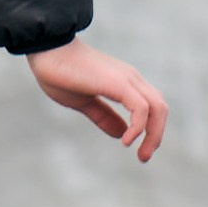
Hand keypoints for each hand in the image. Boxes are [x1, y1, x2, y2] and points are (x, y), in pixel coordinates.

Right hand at [25, 40, 167, 161]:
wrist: (47, 50)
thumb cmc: (60, 72)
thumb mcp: (83, 101)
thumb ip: (103, 116)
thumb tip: (121, 134)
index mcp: (124, 82)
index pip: (152, 105)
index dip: (151, 128)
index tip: (139, 149)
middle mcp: (131, 79)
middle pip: (160, 108)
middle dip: (156, 135)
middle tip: (143, 157)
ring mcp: (127, 79)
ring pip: (157, 108)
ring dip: (154, 135)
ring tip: (140, 154)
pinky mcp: (118, 83)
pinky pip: (141, 108)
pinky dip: (139, 127)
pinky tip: (126, 141)